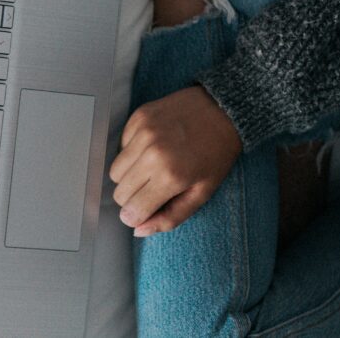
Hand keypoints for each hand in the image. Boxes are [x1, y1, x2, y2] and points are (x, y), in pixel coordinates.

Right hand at [111, 86, 241, 236]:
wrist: (223, 110)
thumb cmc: (216, 153)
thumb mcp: (202, 193)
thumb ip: (171, 217)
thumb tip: (139, 230)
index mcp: (171, 177)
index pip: (131, 211)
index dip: (136, 216)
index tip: (145, 211)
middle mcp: (152, 154)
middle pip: (120, 192)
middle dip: (133, 198)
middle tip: (152, 190)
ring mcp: (143, 133)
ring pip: (115, 171)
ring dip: (129, 176)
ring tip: (151, 169)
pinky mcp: (138, 118)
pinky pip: (120, 147)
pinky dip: (131, 153)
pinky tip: (152, 148)